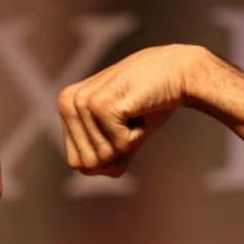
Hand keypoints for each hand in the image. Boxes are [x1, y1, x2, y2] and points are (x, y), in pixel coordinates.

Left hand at [57, 44, 205, 176]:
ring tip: (133, 112)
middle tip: (127, 120)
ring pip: (102, 156)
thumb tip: (85, 170)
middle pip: (87, 164)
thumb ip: (102, 158)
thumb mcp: (120, 137)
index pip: (78, 163)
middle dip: (115, 151)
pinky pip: (118, 146)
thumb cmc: (148, 106)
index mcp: (66, 107)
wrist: (177, 73)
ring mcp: (82, 102)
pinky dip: (136, 136)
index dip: (107, 156)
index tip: (120, 128)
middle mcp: (68, 102)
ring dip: (127, 141)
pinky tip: (139, 109)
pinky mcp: (100, 104)